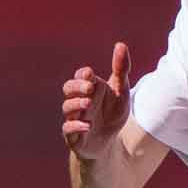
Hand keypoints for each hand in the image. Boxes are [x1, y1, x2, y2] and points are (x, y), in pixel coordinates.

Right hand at [61, 41, 130, 158]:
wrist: (110, 142)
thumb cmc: (112, 113)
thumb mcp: (121, 91)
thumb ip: (121, 69)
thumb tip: (120, 45)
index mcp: (88, 88)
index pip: (80, 76)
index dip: (83, 74)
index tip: (91, 74)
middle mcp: (78, 101)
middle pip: (68, 88)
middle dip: (77, 86)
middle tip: (90, 87)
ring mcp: (74, 118)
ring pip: (67, 108)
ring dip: (76, 104)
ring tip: (88, 103)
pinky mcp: (74, 136)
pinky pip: (67, 130)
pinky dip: (75, 126)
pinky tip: (87, 125)